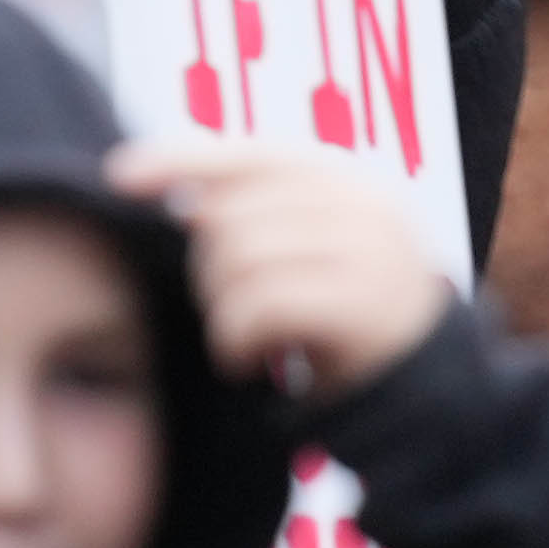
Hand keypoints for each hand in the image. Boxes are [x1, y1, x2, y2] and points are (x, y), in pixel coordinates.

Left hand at [103, 139, 453, 400]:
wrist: (429, 394)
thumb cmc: (347, 319)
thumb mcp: (307, 247)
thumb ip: (253, 208)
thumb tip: (160, 175)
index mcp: (344, 177)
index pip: (245, 153)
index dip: (177, 160)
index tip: (119, 176)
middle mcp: (360, 203)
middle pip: (228, 217)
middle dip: (209, 272)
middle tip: (233, 313)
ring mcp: (367, 252)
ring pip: (236, 262)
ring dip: (221, 312)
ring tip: (244, 338)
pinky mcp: (361, 306)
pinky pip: (255, 308)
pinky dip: (234, 341)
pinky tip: (247, 361)